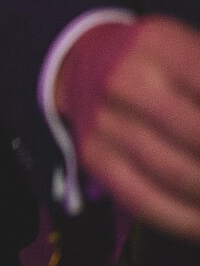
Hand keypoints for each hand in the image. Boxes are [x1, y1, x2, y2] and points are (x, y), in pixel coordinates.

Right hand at [57, 17, 199, 241]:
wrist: (77, 62)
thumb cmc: (157, 61)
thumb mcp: (191, 51)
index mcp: (159, 45)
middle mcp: (125, 80)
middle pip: (196, 135)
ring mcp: (103, 121)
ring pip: (175, 173)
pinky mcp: (93, 155)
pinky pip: (143, 198)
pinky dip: (184, 220)